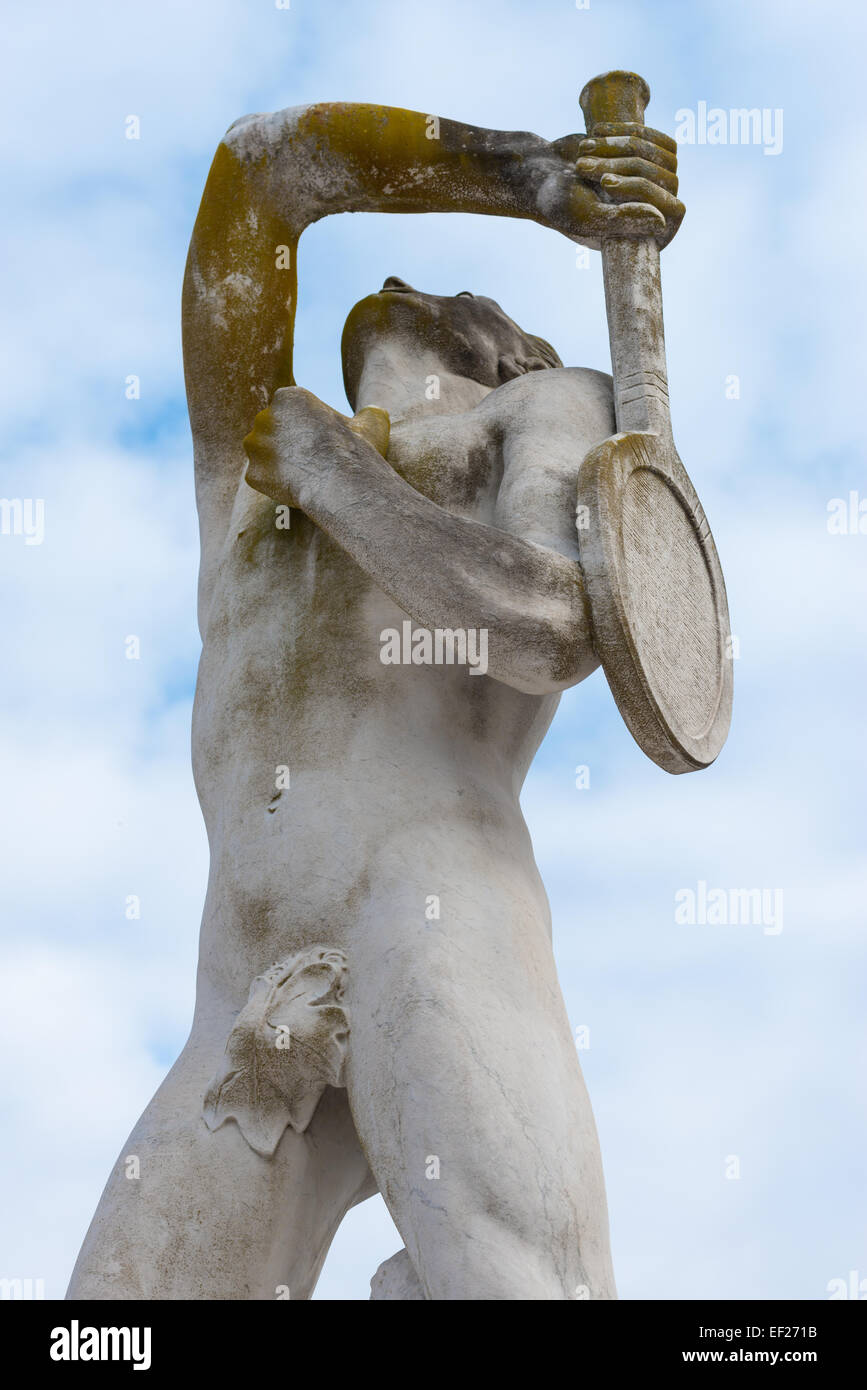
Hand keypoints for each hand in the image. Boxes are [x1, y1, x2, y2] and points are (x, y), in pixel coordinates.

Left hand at [243, 386, 389, 507]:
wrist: (339, 481)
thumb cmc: (355, 450)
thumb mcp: (371, 424)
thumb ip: (370, 414)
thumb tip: (377, 412)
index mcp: (289, 397)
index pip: (290, 411)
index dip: (306, 428)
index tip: (321, 442)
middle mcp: (264, 417)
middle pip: (273, 431)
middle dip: (286, 444)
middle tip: (310, 461)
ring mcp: (255, 446)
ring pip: (262, 455)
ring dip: (277, 464)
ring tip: (302, 476)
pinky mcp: (253, 474)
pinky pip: (261, 480)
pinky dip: (274, 486)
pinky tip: (295, 490)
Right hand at [534, 124, 683, 249]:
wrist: (537, 174)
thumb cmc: (558, 201)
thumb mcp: (586, 215)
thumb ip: (623, 220)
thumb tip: (663, 221)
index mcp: (640, 238)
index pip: (674, 211)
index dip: (644, 191)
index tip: (605, 184)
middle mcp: (650, 213)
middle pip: (667, 178)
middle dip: (624, 166)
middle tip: (583, 167)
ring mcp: (649, 183)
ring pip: (661, 156)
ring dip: (622, 147)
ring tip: (584, 152)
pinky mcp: (643, 156)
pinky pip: (654, 137)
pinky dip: (625, 132)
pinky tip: (596, 132)